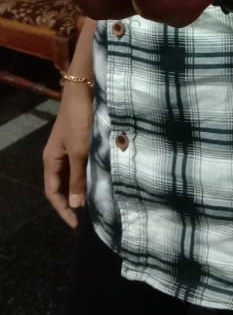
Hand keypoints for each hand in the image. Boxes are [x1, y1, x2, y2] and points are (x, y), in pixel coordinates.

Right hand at [43, 80, 92, 227]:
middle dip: (71, 201)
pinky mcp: (80, 140)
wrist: (85, 90)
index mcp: (51, 160)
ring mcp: (68, 147)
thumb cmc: (80, 121)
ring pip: (73, 174)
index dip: (62, 210)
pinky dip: (88, 174)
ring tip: (94, 201)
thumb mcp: (79, 151)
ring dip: (81, 188)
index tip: (76, 224)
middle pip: (61, 185)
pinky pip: (81, 164)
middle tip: (87, 215)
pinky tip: (99, 179)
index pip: (52, 192)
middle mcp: (57, 156)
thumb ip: (77, 178)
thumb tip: (75, 205)